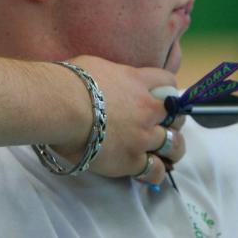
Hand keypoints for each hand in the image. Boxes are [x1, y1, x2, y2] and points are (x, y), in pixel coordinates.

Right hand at [52, 55, 184, 185]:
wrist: (60, 107)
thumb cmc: (70, 82)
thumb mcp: (97, 66)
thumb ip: (112, 77)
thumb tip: (107, 82)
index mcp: (138, 82)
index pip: (168, 81)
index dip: (167, 91)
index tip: (160, 98)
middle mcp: (147, 109)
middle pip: (176, 116)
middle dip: (172, 122)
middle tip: (161, 127)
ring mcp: (142, 136)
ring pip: (174, 144)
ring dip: (171, 148)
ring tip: (164, 153)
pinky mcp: (131, 160)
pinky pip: (155, 169)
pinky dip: (155, 171)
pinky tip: (148, 170)